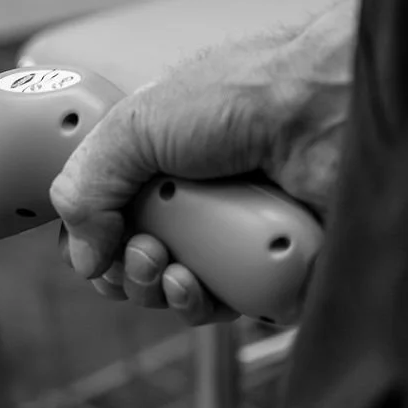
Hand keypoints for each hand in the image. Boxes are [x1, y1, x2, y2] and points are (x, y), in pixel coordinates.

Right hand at [48, 0, 356, 321]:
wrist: (325, 108)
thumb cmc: (244, 94)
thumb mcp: (136, 125)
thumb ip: (87, 185)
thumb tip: (82, 255)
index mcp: (163, 163)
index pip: (110, 220)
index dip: (94, 242)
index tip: (93, 246)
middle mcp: (200, 201)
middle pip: (140, 267)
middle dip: (128, 271)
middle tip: (144, 250)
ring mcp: (239, 237)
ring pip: (182, 296)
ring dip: (163, 291)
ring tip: (172, 267)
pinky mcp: (278, 270)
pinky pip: (233, 312)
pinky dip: (210, 305)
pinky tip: (202, 283)